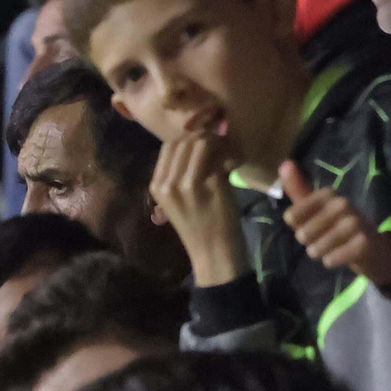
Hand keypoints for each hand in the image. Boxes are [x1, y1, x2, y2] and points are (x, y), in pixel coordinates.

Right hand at [149, 133, 249, 286]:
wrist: (213, 252)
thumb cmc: (198, 227)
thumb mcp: (177, 200)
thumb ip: (179, 174)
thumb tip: (195, 141)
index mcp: (156, 185)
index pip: (168, 146)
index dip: (187, 140)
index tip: (205, 147)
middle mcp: (167, 182)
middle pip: (183, 141)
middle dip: (203, 138)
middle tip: (220, 147)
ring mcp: (187, 183)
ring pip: (200, 142)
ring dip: (217, 143)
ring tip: (227, 154)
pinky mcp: (210, 184)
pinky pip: (218, 155)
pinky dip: (229, 154)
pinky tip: (234, 164)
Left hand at [280, 162, 390, 287]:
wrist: (370, 245)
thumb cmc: (334, 224)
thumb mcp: (314, 207)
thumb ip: (297, 188)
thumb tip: (284, 163)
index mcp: (327, 194)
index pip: (292, 215)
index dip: (295, 225)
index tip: (304, 223)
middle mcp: (343, 204)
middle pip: (304, 233)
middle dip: (306, 241)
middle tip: (316, 240)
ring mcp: (356, 223)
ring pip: (319, 245)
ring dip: (317, 251)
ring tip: (322, 250)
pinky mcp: (365, 242)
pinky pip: (338, 255)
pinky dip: (332, 259)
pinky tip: (331, 259)